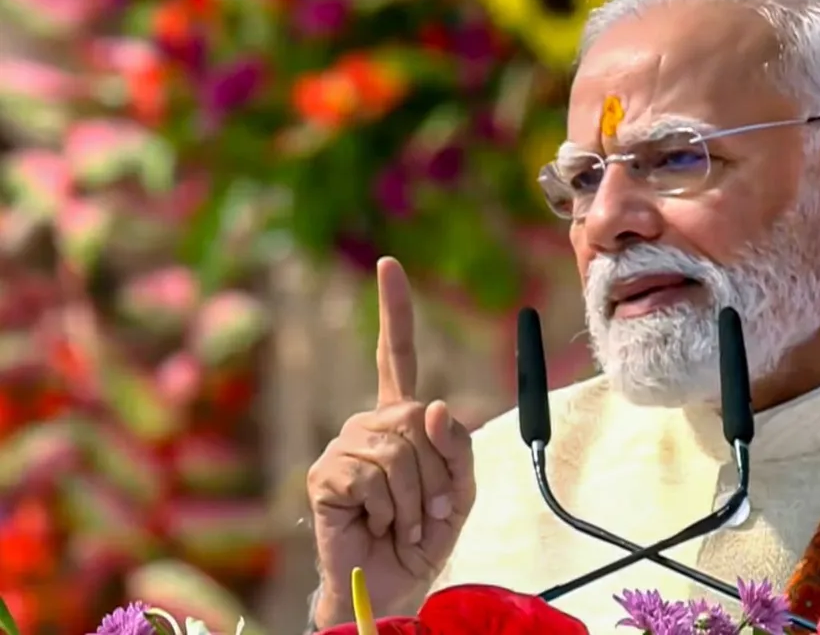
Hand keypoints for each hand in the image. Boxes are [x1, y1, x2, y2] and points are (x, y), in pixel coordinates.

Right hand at [306, 257, 475, 626]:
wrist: (391, 587)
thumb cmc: (423, 538)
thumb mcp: (459, 491)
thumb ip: (457, 448)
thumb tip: (432, 405)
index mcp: (400, 421)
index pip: (395, 357)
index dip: (394, 312)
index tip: (390, 267)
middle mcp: (368, 425)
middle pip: (416, 418)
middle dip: (436, 472)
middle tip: (426, 511)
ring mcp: (342, 447)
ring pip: (399, 450)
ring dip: (415, 497)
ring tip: (402, 522)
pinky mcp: (325, 475)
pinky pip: (373, 475)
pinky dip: (389, 509)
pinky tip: (376, 523)